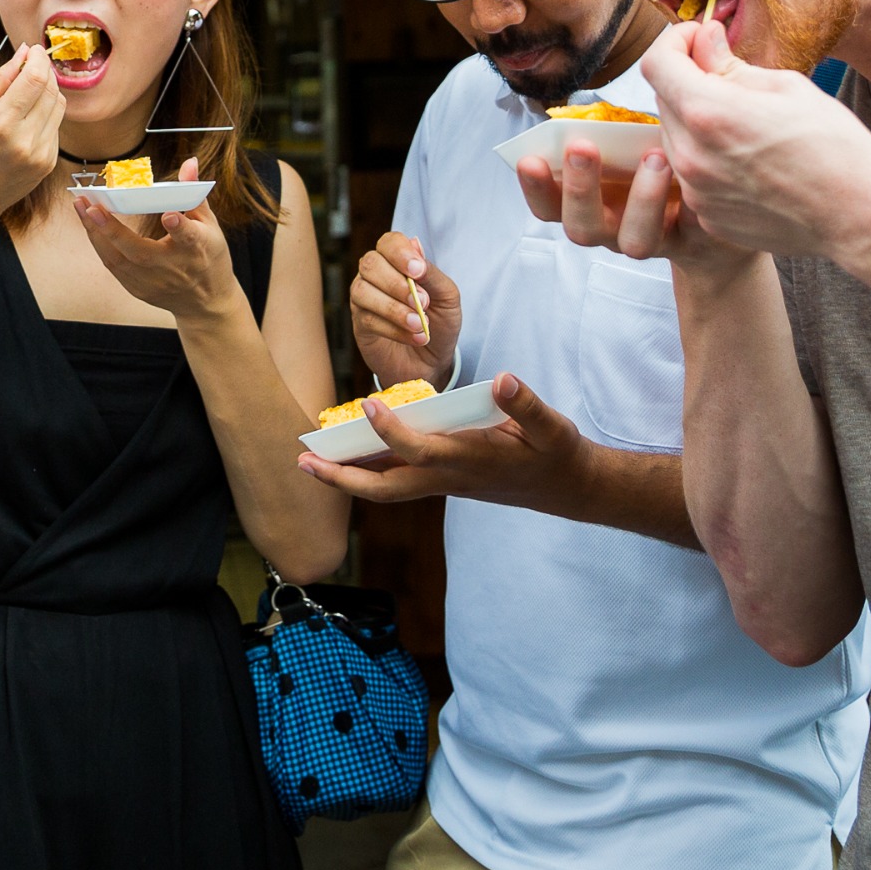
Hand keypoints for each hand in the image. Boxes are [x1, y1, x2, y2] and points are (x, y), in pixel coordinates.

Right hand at [0, 44, 64, 219]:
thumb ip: (2, 80)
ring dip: (49, 90)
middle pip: (51, 90)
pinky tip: (31, 115)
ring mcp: (41, 154)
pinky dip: (47, 113)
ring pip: (59, 106)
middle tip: (32, 64)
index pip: (35, 79)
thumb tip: (23, 53)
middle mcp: (25, 140)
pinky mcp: (49, 162)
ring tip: (31, 88)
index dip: (38, 58)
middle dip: (44, 70)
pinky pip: (56, 126)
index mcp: (1, 124)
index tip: (33, 50)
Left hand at [70, 160, 239, 320]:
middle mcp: (174, 268)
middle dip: (113, 229)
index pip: (189, 237)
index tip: (169, 216)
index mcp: (198, 249)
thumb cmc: (209, 256)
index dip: (180, 227)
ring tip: (80, 206)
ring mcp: (154, 282)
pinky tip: (89, 224)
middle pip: (140, 252)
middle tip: (91, 206)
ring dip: (96, 233)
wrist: (206, 302)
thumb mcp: (209, 224)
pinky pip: (113, 266)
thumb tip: (190, 162)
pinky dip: (99, 244)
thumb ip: (193, 192)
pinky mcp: (139, 290)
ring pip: (119, 260)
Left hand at [295, 373, 593, 510]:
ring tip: (310, 463)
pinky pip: (397, 481)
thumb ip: (527, 404)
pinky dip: (368, 472)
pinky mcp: (444, 480)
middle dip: (344, 478)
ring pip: (387, 489)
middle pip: (387, 488)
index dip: (393, 432)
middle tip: (304, 463)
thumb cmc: (556, 454)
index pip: (421, 449)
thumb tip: (505, 380)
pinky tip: (347, 457)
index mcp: (470, 461)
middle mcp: (449, 477)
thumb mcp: (551, 427)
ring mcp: (444, 483)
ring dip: (348, 478)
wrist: (567, 489)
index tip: (368, 405)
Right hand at [349, 234, 457, 388]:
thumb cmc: (439, 321)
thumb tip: (416, 248)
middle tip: (423, 302)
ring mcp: (364, 299)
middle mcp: (375, 275)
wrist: (433, 360)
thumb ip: (431, 274)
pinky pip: (367, 319)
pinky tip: (415, 337)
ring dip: (394, 308)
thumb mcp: (447, 297)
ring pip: (363, 291)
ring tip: (420, 323)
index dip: (400, 252)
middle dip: (396, 283)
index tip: (418, 270)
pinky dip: (394, 329)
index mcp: (397, 261)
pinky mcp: (360, 324)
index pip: (389, 242)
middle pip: (370, 263)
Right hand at [517, 131, 752, 283]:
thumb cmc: (660, 170)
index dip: (535, 187)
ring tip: (656, 157)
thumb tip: (592, 112)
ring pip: (634, 240)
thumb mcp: (629, 151)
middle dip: (578, 189)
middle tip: (582, 148)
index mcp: (589, 206)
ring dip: (641, 198)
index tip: (528, 158)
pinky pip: (689, 232)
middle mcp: (613, 230)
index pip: (549, 206)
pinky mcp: (691, 244)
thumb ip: (609, 139)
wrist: (715, 216)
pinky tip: (697, 180)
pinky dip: (692, 206)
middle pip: (581, 228)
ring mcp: (651, 241)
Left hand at [636, 19, 870, 273]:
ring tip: (745, 123)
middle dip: (688, 80)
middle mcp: (691, 154)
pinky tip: (750, 159)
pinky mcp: (708, 217)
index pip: (656, 63)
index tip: (697, 37)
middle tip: (728, 75)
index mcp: (708, 112)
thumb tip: (704, 39)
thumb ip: (731, 64)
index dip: (673, 41)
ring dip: (696, 121)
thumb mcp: (787, 87)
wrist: (859, 215)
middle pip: (664, 100)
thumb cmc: (835, 145)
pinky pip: (692, 174)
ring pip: (676, 138)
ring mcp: (697, 191)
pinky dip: (709, 158)